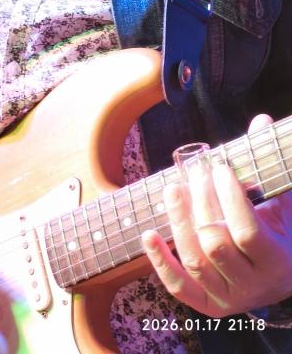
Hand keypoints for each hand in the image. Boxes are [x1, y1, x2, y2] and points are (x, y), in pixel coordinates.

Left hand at [141, 115, 291, 316]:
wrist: (282, 277)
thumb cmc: (280, 231)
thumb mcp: (282, 201)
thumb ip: (269, 165)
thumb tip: (261, 121)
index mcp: (276, 261)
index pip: (247, 231)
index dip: (230, 198)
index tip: (220, 167)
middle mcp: (252, 286)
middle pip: (216, 244)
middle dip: (202, 203)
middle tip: (195, 172)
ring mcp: (228, 298)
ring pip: (195, 262)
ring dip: (178, 223)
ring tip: (172, 189)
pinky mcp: (207, 305)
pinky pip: (179, 287)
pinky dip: (160, 262)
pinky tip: (148, 234)